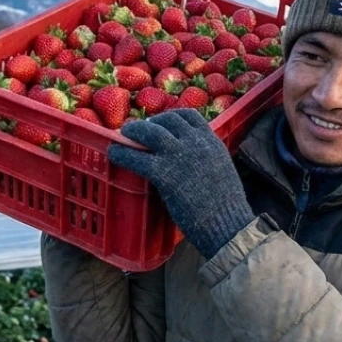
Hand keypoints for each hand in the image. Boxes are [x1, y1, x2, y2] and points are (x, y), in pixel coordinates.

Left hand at [109, 109, 256, 257]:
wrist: (227, 224)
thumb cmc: (226, 206)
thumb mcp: (222, 170)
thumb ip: (207, 160)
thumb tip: (193, 162)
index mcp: (212, 142)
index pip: (190, 116)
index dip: (171, 117)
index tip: (162, 122)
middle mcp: (196, 143)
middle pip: (167, 120)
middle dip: (151, 122)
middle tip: (139, 130)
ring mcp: (179, 156)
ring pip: (150, 132)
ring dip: (134, 131)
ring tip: (123, 135)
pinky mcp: (164, 174)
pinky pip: (137, 157)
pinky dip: (122, 153)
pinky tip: (114, 154)